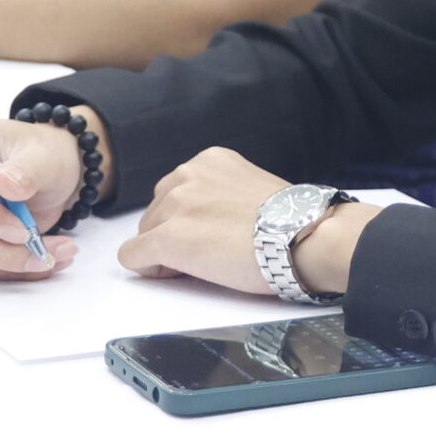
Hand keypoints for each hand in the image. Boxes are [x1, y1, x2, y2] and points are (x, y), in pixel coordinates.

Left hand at [119, 147, 381, 297]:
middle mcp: (185, 175)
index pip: (176, 193)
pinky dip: (149, 269)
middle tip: (209, 254)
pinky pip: (132, 257)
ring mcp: (174, 206)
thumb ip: (220, 194)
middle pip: (156, 214)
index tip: (214, 235)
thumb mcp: (249, 188)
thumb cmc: (289, 221)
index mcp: (208, 161)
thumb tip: (205, 222)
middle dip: (174, 236)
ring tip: (203, 264)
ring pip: (144, 235)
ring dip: (165, 253)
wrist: (302, 236)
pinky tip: (177, 274)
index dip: (190, 221)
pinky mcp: (166, 238)